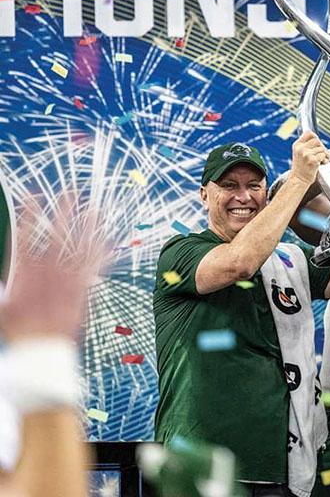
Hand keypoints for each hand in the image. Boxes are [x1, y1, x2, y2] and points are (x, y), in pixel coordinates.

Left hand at [0, 195, 109, 341]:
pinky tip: (108, 242)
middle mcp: (47, 267)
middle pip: (57, 233)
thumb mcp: (1, 308)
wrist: (40, 346)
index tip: (32, 195)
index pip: (27, 235)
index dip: (29, 215)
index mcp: (25, 268)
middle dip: (64, 212)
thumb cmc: (17, 328)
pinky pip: (93, 267)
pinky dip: (101, 255)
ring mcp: (65, 275)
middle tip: (71, 191)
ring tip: (95, 209)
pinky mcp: (80, 287)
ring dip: (87, 228)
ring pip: (78, 245)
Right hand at [290, 131, 328, 184]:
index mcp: (297, 145)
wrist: (299, 179)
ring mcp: (306, 154)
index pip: (309, 133)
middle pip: (317, 140)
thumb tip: (318, 140)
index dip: (315, 137)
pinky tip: (321, 163)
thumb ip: (306, 145)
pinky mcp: (312, 160)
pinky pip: (323, 155)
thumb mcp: (299, 153)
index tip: (317, 143)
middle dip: (321, 146)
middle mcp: (301, 148)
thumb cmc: (301, 168)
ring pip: (322, 148)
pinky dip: (325, 159)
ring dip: (324, 154)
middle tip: (321, 153)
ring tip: (321, 160)